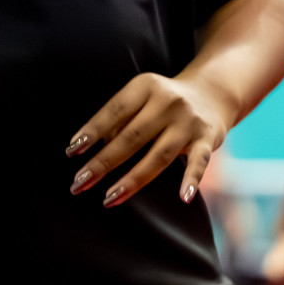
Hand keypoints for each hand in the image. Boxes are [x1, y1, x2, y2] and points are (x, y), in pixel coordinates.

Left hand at [64, 72, 236, 207]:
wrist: (211, 93)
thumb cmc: (162, 102)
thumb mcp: (141, 98)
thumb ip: (121, 120)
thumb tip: (93, 150)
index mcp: (145, 86)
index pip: (114, 110)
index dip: (92, 131)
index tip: (72, 152)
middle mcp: (168, 101)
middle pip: (132, 137)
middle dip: (103, 162)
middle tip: (79, 183)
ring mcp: (189, 121)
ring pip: (159, 155)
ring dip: (133, 179)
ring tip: (109, 198)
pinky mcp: (208, 138)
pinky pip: (200, 161)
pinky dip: (192, 179)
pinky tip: (183, 197)